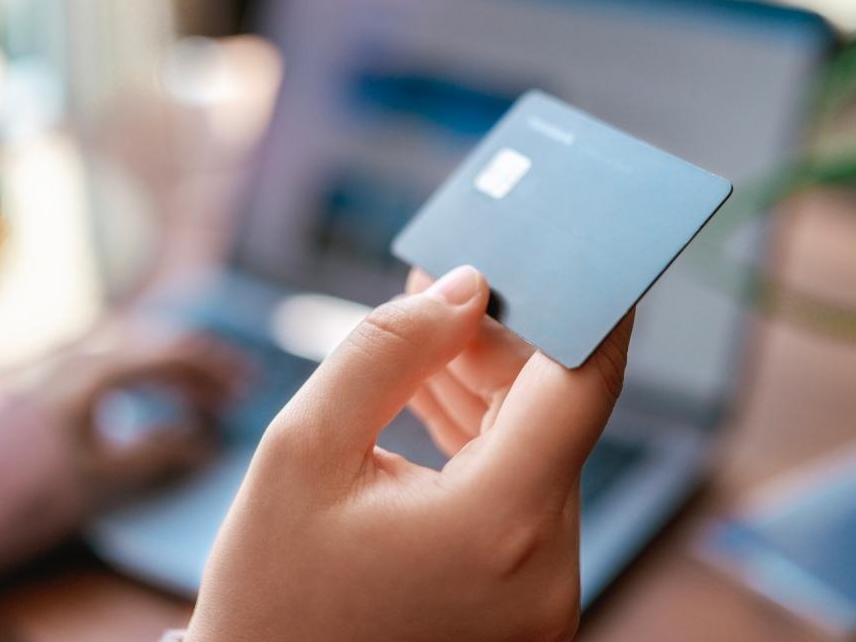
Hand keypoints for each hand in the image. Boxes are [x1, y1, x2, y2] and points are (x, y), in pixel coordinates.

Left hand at [35, 319, 247, 510]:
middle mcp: (81, 357)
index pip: (175, 356)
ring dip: (177, 373)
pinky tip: (157, 404)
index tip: (248, 390)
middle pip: (158, 347)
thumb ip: (159, 456)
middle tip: (238, 392)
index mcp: (97, 371)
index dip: (218, 371)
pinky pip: (115, 370)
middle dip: (203, 367)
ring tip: (206, 400)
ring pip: (137, 355)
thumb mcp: (101, 480)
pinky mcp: (50, 389)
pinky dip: (149, 381)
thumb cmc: (24, 493)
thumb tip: (207, 446)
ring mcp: (63, 369)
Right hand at [189, 265, 632, 641]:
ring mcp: (543, 595)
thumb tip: (466, 289)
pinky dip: (484, 443)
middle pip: (553, 414)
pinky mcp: (526, 606)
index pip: (584, 383)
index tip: (573, 249)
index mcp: (501, 523)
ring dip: (489, 389)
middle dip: (501, 342)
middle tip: (444, 287)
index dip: (586, 305)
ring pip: (537, 452)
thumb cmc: (269, 593)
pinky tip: (433, 397)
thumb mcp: (301, 451)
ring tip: (425, 337)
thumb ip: (387, 351)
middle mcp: (547, 567)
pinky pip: (520, 498)